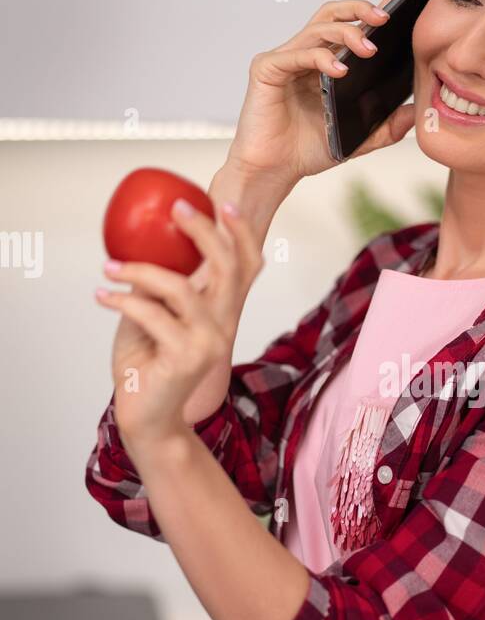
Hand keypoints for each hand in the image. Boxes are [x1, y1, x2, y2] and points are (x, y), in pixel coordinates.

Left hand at [95, 199, 263, 447]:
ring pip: (182, 288)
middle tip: (174, 210)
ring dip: (140, 270)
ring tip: (110, 267)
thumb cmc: (148, 365)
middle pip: (227, 268)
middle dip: (202, 231)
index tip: (220, 203)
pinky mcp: (186, 359)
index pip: (247, 267)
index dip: (242, 232)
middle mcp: (223, 326)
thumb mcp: (154, 315)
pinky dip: (122, 300)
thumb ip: (159, 285)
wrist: (147, 417)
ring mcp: (209, 343)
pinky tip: (102, 296)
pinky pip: (152, 314)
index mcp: (222, 313)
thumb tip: (142, 244)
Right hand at [225, 0, 415, 184]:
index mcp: (324, 64)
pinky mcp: (266, 69)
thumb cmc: (306, 151)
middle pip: (332, 15)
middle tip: (385, 18)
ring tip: (369, 48)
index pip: (350, 26)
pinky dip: (320, 58)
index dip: (370, 9)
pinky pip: (296, 54)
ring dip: (346, 34)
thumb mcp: (356, 139)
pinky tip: (339, 70)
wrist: (272, 172)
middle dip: (359, 10)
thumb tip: (415, 114)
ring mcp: (284, 59)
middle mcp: (304, 54)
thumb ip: (385, 128)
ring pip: (317, 29)